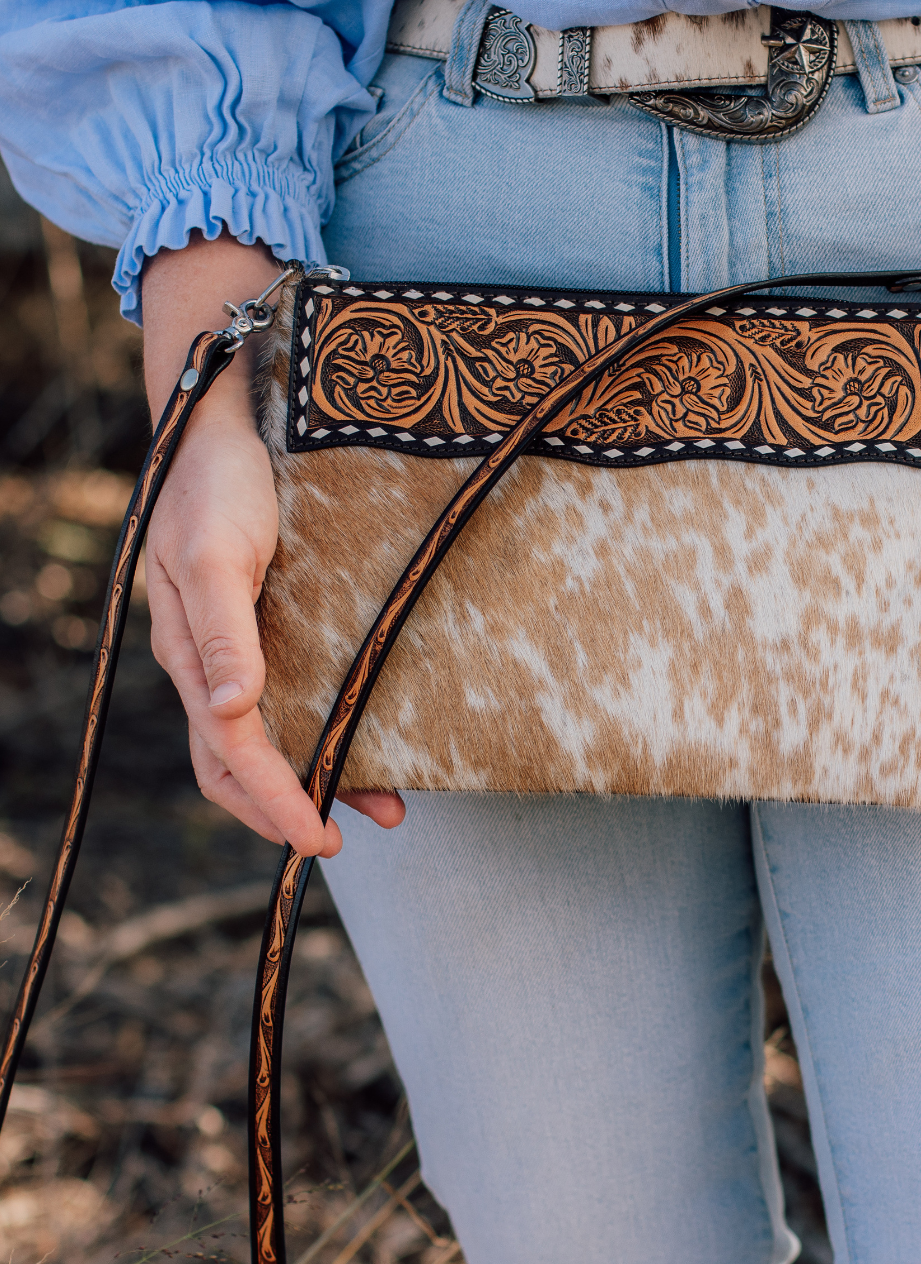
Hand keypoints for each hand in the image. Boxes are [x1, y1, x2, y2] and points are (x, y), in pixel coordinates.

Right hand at [141, 233, 403, 854]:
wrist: (224, 425)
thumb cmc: (215, 485)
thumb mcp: (216, 554)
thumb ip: (223, 632)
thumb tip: (234, 709)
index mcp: (192, 656)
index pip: (230, 752)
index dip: (275, 800)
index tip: (321, 837)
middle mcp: (214, 664)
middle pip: (238, 764)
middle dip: (290, 807)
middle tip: (350, 836)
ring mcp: (240, 649)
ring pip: (268, 739)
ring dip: (318, 776)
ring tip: (385, 804)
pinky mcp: (270, 627)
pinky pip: (291, 698)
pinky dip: (326, 727)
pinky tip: (368, 733)